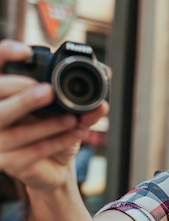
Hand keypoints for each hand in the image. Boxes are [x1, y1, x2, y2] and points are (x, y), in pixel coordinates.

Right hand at [0, 39, 108, 190]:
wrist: (54, 168)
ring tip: (72, 119)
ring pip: (16, 131)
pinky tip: (77, 133)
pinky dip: (57, 142)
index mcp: (3, 95)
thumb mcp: (69, 112)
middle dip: (24, 96)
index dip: (4, 55)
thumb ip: (85, 100)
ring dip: (47, 124)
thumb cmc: (54, 133)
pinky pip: (32, 152)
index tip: (25, 52)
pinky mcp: (9, 163)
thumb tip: (107, 82)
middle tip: (49, 91)